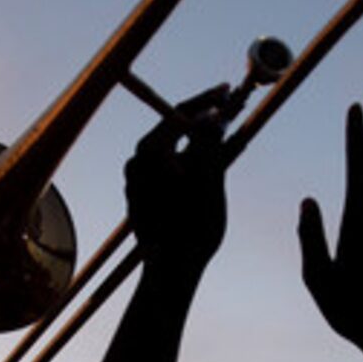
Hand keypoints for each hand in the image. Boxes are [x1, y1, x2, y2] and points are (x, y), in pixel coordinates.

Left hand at [123, 106, 228, 284]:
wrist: (171, 269)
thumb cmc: (192, 227)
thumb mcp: (210, 179)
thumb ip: (211, 143)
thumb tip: (214, 114)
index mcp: (148, 151)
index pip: (181, 113)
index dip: (208, 100)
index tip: (229, 92)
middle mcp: (135, 161)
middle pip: (172, 129)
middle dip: (202, 118)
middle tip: (227, 108)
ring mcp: (134, 179)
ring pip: (169, 149)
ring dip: (195, 140)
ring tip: (221, 132)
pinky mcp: (138, 194)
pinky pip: (163, 168)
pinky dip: (185, 160)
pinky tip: (205, 161)